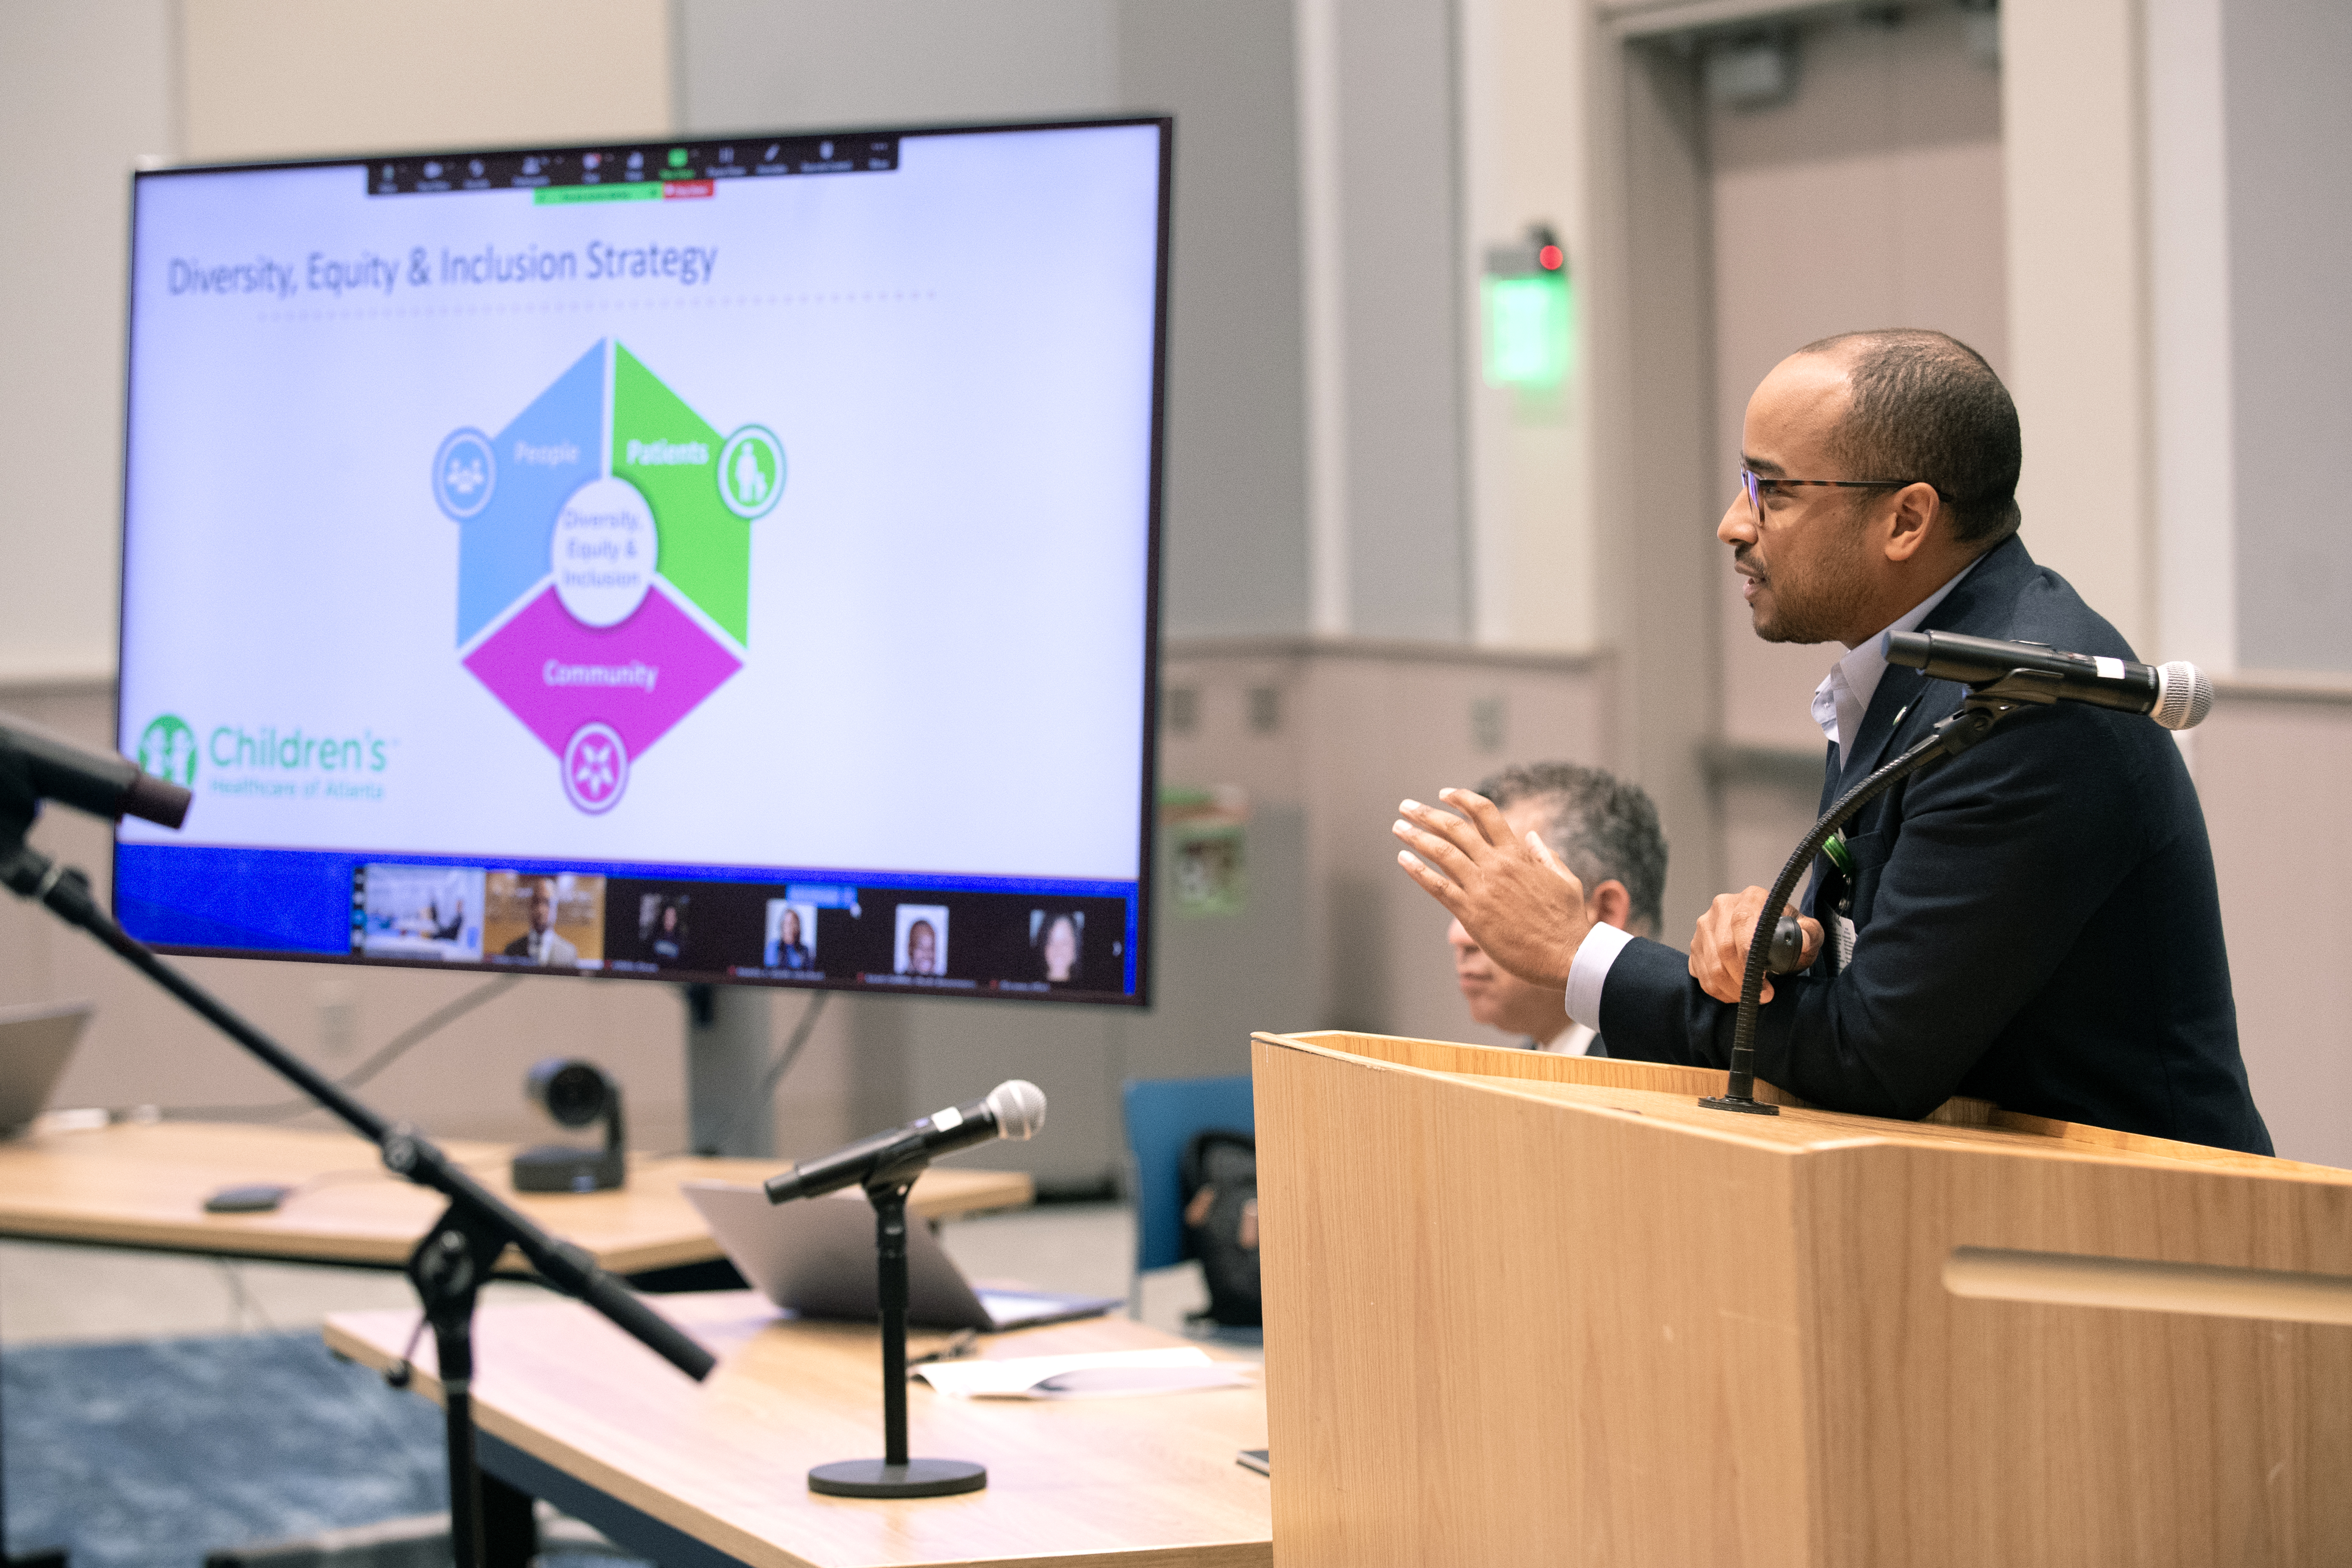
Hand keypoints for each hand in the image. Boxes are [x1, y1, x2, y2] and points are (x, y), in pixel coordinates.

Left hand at [1393, 789, 1590, 988]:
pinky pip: (1438, 887)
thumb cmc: (1568, 921)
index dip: (1462, 799)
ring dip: (1416, 837)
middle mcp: (1498, 865)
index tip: (1444, 793)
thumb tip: (1531, 835)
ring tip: (1398, 827)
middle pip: (1455, 828)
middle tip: (1406, 806)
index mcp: (1519, 854)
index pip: (1486, 813)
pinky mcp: (1472, 914)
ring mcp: (1483, 889)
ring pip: (1442, 853)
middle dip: (1427, 814)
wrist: (1566, 956)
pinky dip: (1418, 871)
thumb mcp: (1564, 880)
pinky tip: (1403, 859)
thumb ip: (1545, 855)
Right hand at [1689, 888, 1822, 1003]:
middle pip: (1723, 949)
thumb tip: (1803, 940)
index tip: (1764, 980)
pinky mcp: (1695, 946)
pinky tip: (1736, 993)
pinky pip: (1701, 975)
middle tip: (1763, 995)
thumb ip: (1809, 933)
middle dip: (1742, 980)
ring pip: (1711, 966)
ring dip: (1731, 989)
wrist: (1770, 932)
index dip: (1749, 957)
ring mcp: (1705, 927)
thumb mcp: (1806, 930)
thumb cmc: (1787, 933)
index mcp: (1750, 898)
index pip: (1741, 924)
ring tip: (1751, 996)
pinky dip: (1718, 990)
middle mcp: (1722, 907)